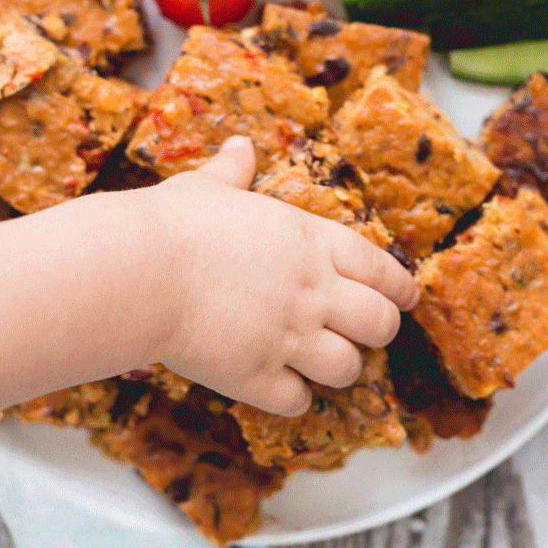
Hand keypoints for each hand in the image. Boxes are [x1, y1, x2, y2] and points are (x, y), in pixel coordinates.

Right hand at [150, 136, 418, 415]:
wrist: (141, 271)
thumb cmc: (174, 224)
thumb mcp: (207, 187)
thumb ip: (232, 171)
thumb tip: (239, 146)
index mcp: (311, 242)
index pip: (379, 269)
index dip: (399, 287)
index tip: (406, 298)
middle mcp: (313, 292)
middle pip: (380, 324)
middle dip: (379, 331)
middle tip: (365, 333)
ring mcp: (289, 338)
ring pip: (348, 369)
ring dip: (340, 368)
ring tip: (322, 363)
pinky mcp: (258, 376)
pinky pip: (298, 401)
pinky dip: (295, 398)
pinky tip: (281, 387)